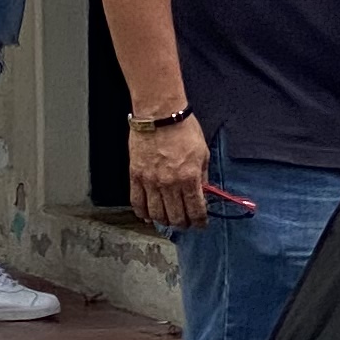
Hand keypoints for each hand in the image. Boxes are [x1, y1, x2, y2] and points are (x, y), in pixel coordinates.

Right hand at [130, 111, 209, 227]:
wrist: (159, 115)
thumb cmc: (183, 129)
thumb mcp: (203, 153)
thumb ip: (203, 177)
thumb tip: (204, 192)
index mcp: (189, 178)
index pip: (195, 210)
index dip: (199, 221)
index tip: (200, 224)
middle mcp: (169, 184)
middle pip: (176, 216)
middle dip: (183, 224)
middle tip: (185, 223)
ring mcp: (150, 182)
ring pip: (156, 213)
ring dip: (164, 221)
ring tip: (168, 220)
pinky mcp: (135, 177)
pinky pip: (137, 202)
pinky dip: (142, 213)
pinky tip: (148, 216)